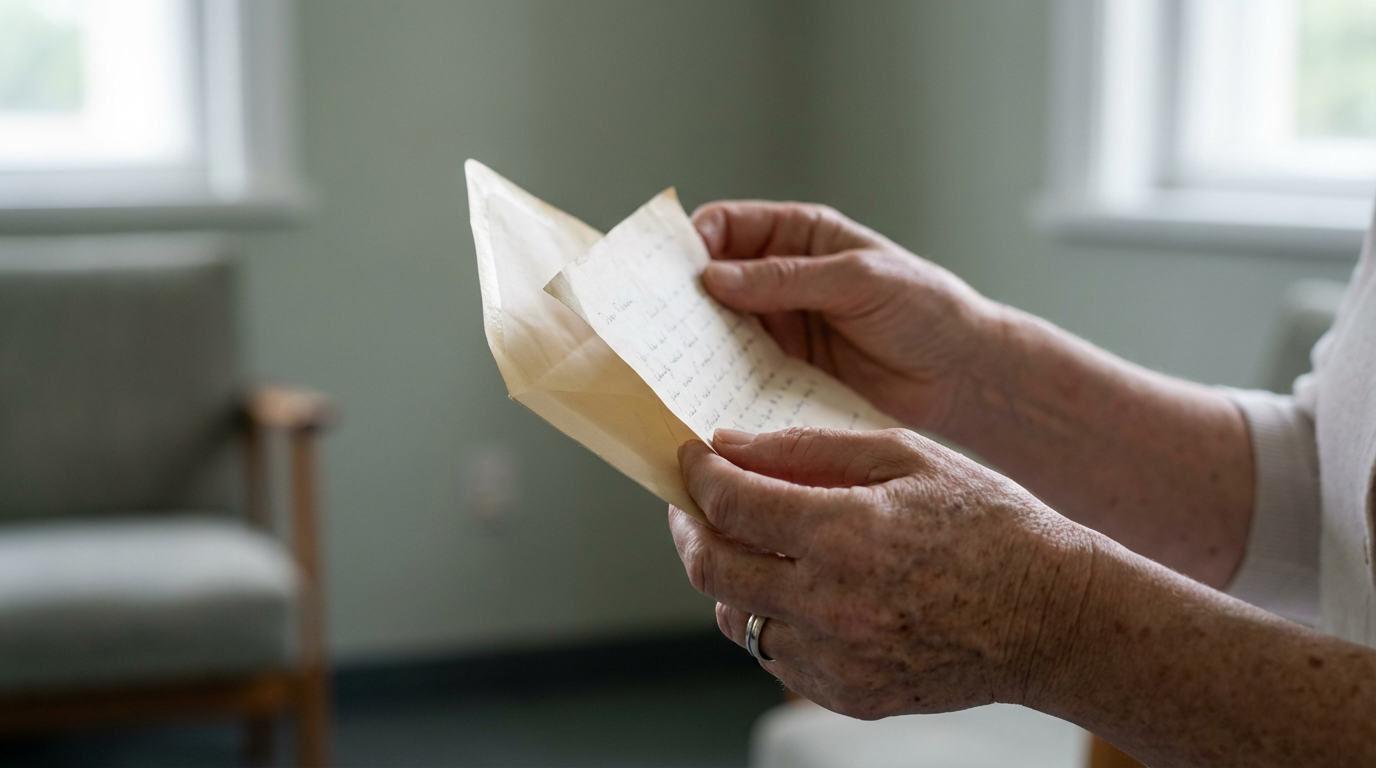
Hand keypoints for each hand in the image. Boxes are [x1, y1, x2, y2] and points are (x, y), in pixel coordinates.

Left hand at [668, 426, 1096, 717]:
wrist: (1052, 618)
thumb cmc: (990, 526)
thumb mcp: (907, 458)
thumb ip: (811, 449)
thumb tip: (732, 445)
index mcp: (847, 534)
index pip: (730, 503)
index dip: (698, 474)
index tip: (693, 458)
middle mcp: (833, 604)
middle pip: (711, 568)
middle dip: (689, 527)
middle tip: (696, 503)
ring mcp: (839, 660)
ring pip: (735, 618)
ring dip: (728, 577)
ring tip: (752, 545)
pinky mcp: (849, 696)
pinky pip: (776, 658)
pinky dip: (771, 619)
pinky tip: (799, 590)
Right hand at [692, 201, 997, 431]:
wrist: (962, 374)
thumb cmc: (924, 308)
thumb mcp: (857, 280)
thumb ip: (785, 278)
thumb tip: (714, 278)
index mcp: (799, 236)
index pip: (726, 227)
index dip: (691, 242)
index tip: (666, 269)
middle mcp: (781, 278)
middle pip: (711, 279)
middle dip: (682, 296)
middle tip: (652, 319)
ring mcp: (782, 326)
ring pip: (719, 327)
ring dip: (696, 341)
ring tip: (670, 359)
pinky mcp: (787, 370)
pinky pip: (740, 370)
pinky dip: (719, 378)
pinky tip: (704, 390)